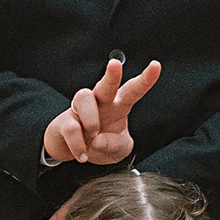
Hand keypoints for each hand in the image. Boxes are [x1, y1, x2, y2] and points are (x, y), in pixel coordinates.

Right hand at [43, 56, 161, 165]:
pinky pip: (71, 127)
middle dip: (111, 74)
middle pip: (106, 84)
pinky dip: (78, 145)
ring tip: (94, 135)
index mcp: (118, 105)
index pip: (133, 90)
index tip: (156, 65)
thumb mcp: (119, 150)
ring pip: (84, 97)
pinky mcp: (64, 120)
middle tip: (115, 65)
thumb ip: (116, 145)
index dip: (145, 79)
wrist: (75, 153)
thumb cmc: (101, 145)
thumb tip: (98, 140)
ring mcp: (80, 109)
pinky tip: (82, 155)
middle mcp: (100, 102)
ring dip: (91, 120)